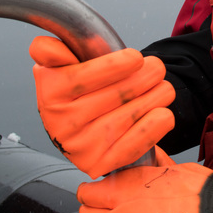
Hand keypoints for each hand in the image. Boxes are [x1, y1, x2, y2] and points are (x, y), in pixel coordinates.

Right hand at [30, 35, 174, 178]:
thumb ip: (53, 51)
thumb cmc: (81, 88)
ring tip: (164, 88)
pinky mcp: (98, 165)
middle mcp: (60, 123)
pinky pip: (135, 144)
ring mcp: (79, 147)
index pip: (83, 78)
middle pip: (116, 95)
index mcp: (49, 93)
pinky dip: (155, 126)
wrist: (85, 125)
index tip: (136, 58)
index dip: (115, 66)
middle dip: (145, 77)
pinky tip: (163, 112)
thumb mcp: (64, 64)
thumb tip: (48, 48)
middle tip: (157, 68)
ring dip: (156, 96)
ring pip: (130, 115)